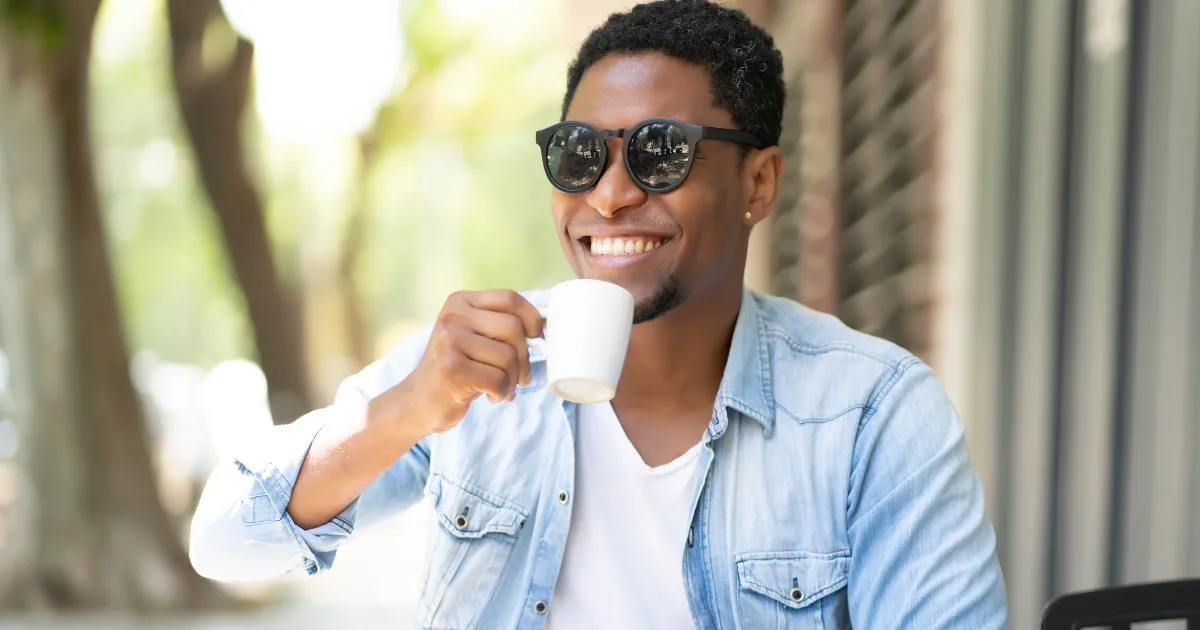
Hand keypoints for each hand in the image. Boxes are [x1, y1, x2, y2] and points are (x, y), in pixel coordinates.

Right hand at [398, 290, 542, 434]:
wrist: (419, 401)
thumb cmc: (458, 369)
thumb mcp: (475, 337)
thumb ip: (501, 325)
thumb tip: (545, 322)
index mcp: (461, 302)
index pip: (509, 298)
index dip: (532, 317)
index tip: (537, 337)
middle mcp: (453, 317)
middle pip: (513, 328)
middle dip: (524, 357)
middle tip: (520, 376)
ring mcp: (449, 341)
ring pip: (508, 357)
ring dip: (512, 380)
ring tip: (500, 387)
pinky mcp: (451, 368)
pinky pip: (498, 379)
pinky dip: (502, 392)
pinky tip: (490, 395)